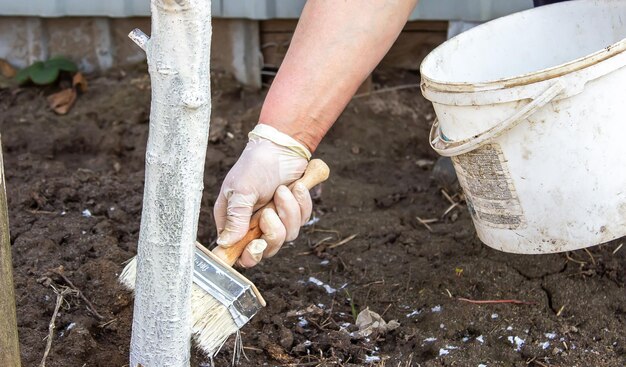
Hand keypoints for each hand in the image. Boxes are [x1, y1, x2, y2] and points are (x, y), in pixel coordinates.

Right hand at [213, 124, 311, 266]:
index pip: (237, 252)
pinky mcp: (292, 213)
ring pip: (287, 236)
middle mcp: (252, 224)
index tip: (256, 245)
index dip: (248, 255)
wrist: (282, 147)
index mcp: (233, 221)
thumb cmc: (255, 165)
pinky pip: (302, 220)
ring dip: (288, 212)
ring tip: (283, 190)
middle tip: (269, 213)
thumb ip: (235, 217)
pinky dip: (301, 204)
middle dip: (272, 232)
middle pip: (266, 249)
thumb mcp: (241, 189)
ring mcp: (274, 220)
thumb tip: (226, 243)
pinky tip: (297, 187)